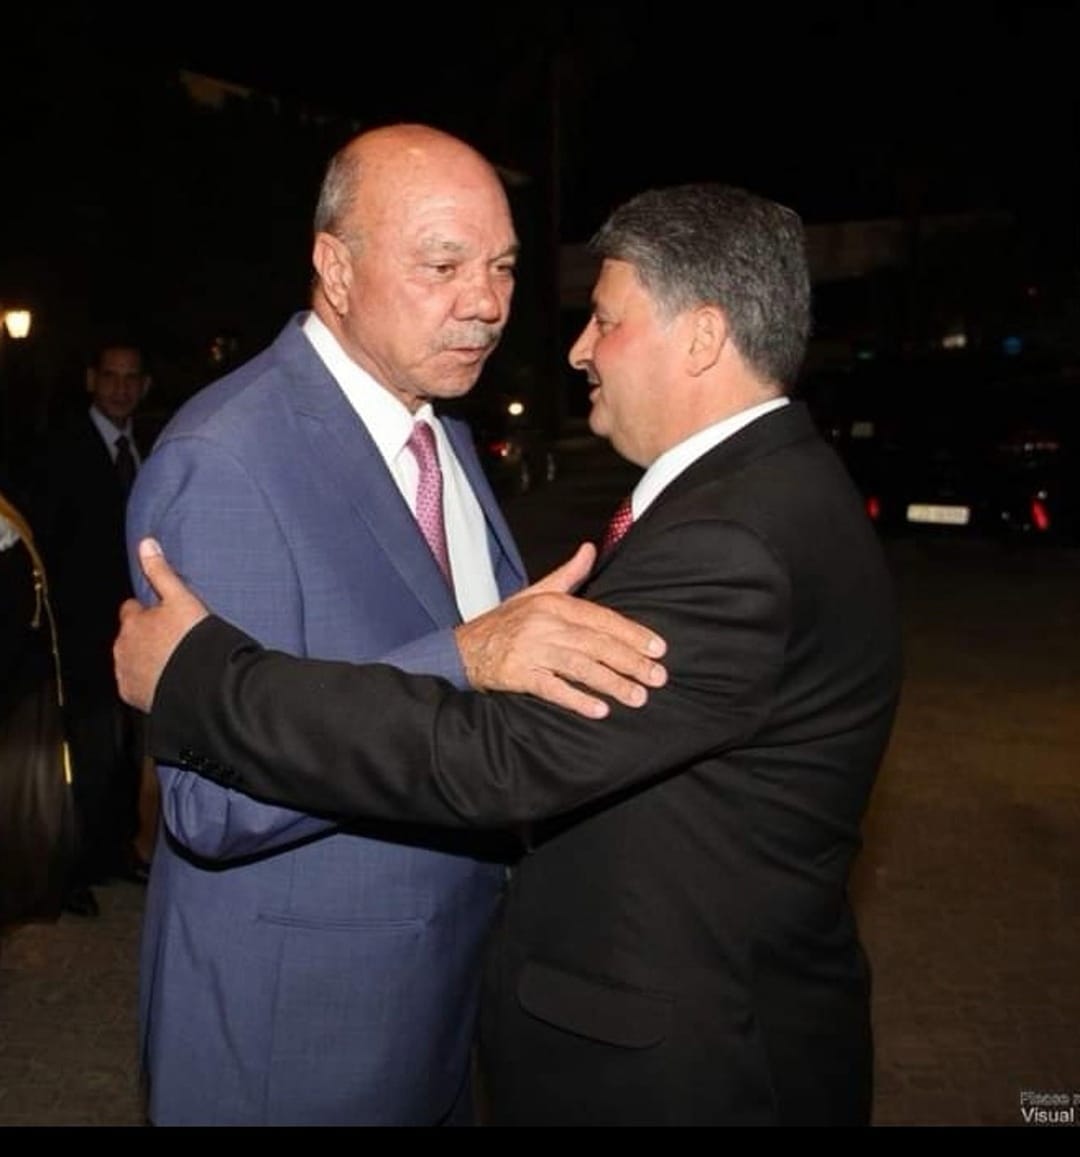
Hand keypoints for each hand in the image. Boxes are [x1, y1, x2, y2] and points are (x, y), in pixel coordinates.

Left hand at [114, 538, 209, 711]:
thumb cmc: (193, 640)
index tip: (164, 616)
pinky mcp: (133, 695)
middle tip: (173, 641)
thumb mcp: (181, 598)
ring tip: (174, 662)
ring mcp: (126, 673)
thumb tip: (146, 544)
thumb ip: (161, 572)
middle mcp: (122, 647)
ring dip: (146, 659)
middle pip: (129, 637)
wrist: (200, 683)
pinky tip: (168, 680)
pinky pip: (136, 685)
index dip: (148, 611)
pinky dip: (147, 682)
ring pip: (131, 660)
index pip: (131, 610)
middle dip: (145, 637)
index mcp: (133, 622)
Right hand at [454, 542, 666, 717]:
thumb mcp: (536, 592)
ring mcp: (531, 650)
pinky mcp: (519, 675)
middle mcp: (545, 625)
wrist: (463, 648)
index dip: (632, 634)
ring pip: (580, 666)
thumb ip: (568, 574)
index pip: (602, 619)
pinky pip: (552, 688)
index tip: (658, 649)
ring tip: (638, 697)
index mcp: (554, 604)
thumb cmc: (506, 621)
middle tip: (658, 677)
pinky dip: (576, 699)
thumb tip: (590, 549)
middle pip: (596, 643)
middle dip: (631, 662)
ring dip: (612, 683)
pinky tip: (599, 710)